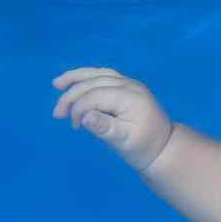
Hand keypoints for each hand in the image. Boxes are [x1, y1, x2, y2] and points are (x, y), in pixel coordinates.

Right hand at [51, 67, 175, 172]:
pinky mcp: (127, 86)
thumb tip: (85, 117)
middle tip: (57, 114)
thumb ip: (105, 128)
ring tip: (56, 84)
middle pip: (94, 83)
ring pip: (98, 73)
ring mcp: (129, 83)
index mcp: (131, 98)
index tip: (74, 126)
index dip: (79, 107)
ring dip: (76, 79)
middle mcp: (130, 85)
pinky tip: (75, 81)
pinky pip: (104, 75)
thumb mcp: (124, 142)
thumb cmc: (144, 147)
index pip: (96, 96)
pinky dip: (87, 77)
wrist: (164, 146)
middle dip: (72, 96)